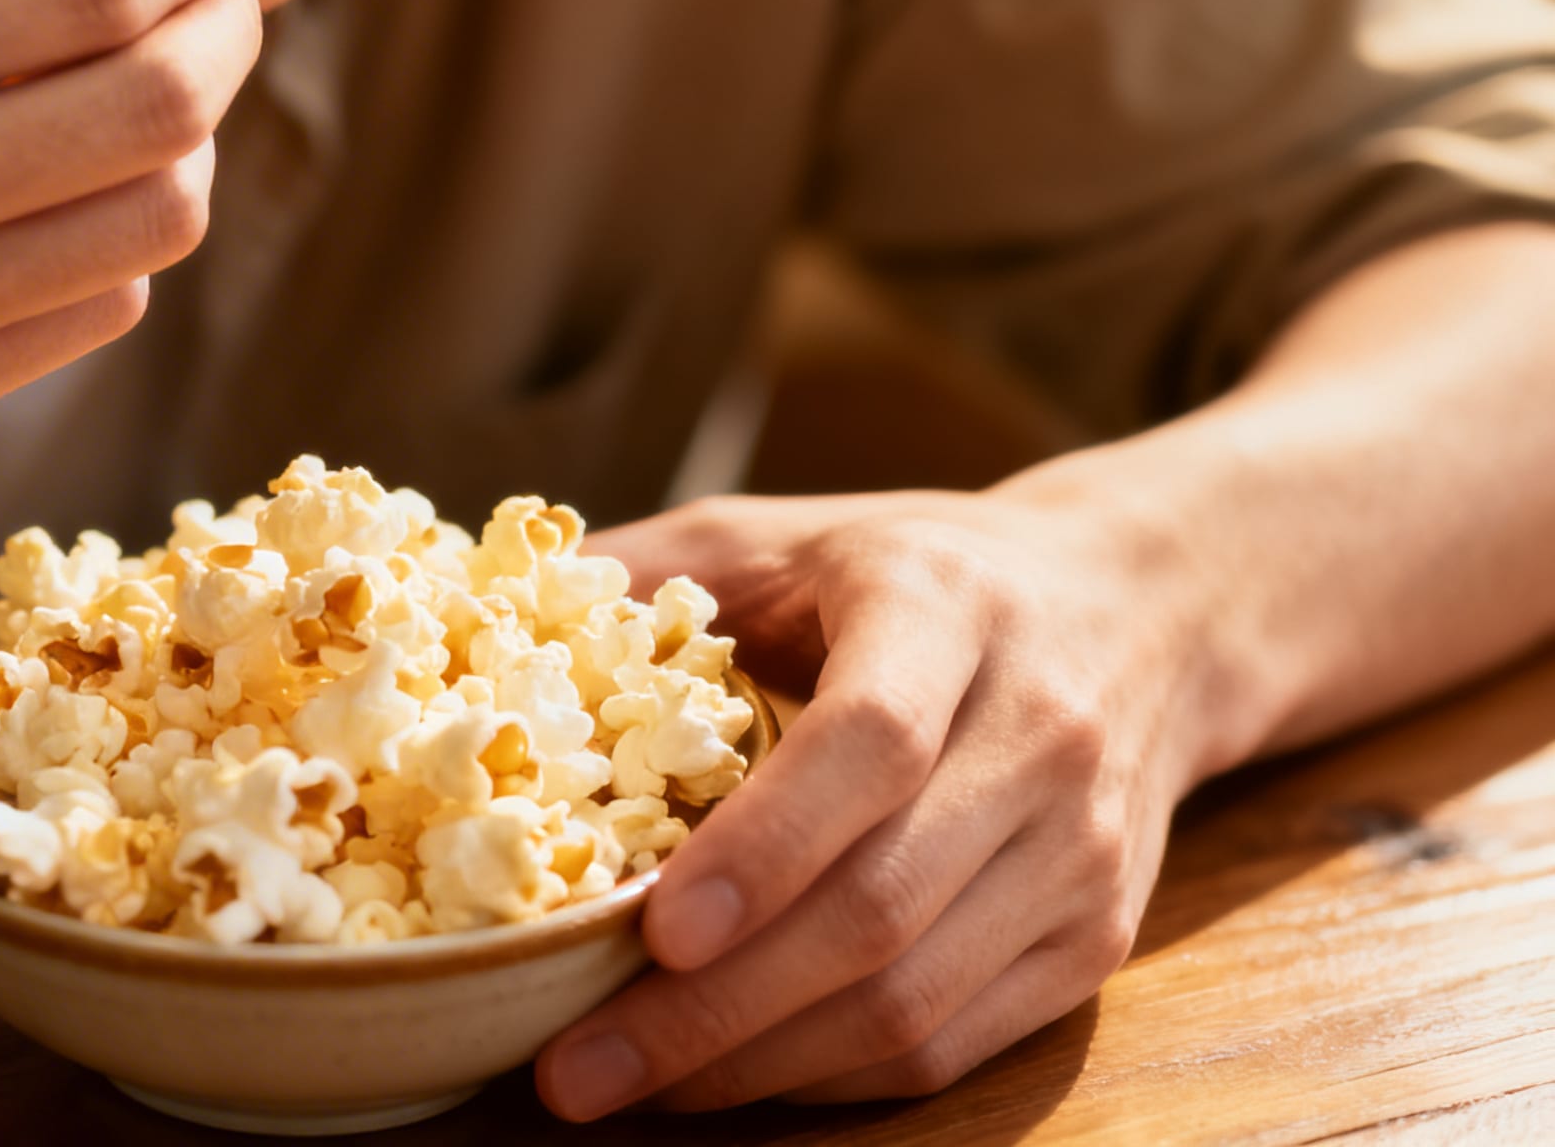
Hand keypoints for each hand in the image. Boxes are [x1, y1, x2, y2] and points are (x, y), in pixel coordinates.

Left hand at [535, 485, 1222, 1115]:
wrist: (1142, 612)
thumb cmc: (914, 571)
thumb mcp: (782, 532)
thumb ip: (644, 569)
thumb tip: (478, 624)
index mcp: (948, 613)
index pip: (868, 748)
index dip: (764, 850)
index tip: (656, 930)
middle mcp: (1036, 737)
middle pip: (880, 905)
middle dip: (717, 1007)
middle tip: (573, 1064)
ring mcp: (1080, 854)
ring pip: (915, 999)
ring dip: (756, 1065)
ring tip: (623, 1087)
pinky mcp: (1094, 940)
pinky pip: (951, 1041)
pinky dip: (825, 1079)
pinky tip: (724, 1078)